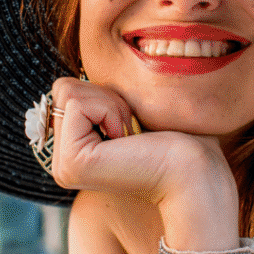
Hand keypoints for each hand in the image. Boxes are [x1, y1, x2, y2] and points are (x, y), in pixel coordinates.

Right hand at [49, 76, 239, 249]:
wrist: (192, 167)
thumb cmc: (171, 136)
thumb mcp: (123, 109)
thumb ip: (91, 100)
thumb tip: (65, 86)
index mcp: (72, 152)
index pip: (67, 91)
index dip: (105, 95)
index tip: (131, 125)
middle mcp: (61, 163)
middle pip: (64, 89)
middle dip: (106, 97)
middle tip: (132, 130)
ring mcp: (64, 166)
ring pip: (68, 92)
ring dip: (110, 103)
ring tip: (130, 134)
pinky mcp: (72, 162)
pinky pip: (77, 103)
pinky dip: (110, 109)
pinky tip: (127, 139)